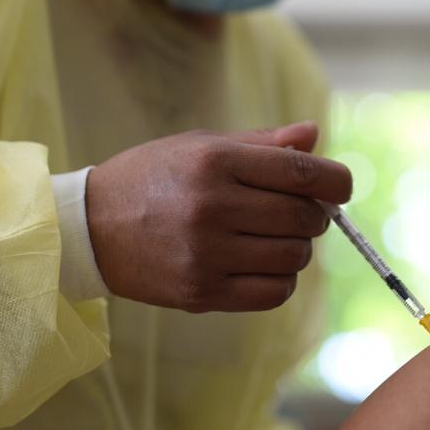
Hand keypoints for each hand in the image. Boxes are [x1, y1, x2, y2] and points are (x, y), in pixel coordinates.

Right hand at [86, 121, 349, 312]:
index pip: (303, 174)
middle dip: (314, 216)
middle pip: (303, 218)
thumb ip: (263, 143)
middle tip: (299, 212)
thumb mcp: (203, 145)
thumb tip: (314, 136)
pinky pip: (273, 293)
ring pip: (294, 258)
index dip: (336, 182)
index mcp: (216, 162)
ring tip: (274, 238)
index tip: (340, 187)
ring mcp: (206, 253)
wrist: (89, 227)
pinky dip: (281, 280)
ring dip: (297, 249)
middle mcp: (213, 207)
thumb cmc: (154, 177)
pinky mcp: (200, 292)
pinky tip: (264, 265)